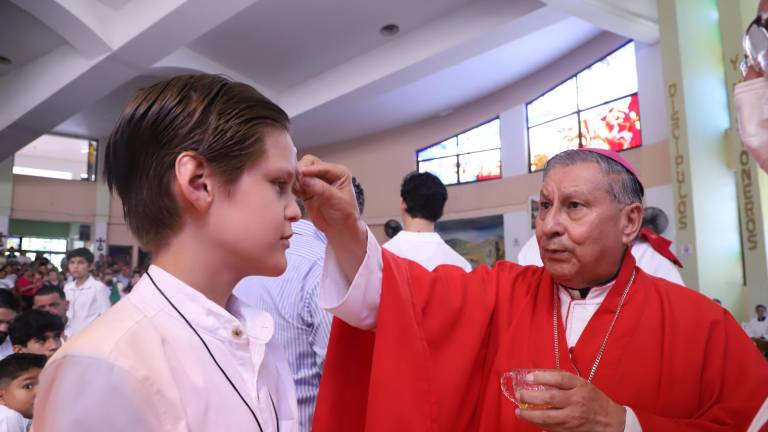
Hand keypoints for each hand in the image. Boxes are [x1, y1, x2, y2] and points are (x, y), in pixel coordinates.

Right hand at [294, 155, 366, 281]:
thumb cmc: (345, 215)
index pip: (321, 165)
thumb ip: (321, 189)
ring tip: (295, 190)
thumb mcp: (336, 201)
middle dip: (301, 172)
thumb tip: (305, 179)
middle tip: (296, 182)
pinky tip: (292, 194)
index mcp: (339, 173)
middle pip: (308, 165)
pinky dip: (292, 188)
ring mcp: (315, 182)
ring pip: (300, 174)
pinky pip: (296, 185)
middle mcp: (326, 175)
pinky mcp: (307, 191)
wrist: (340, 229)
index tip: (301, 174)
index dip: (310, 169)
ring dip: (295, 180)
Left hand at [515, 370, 625, 431]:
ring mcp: (572, 419)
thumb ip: (563, 380)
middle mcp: (576, 403)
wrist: (609, 420)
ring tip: (519, 411)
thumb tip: (539, 376)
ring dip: (529, 414)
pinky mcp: (569, 431)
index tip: (528, 377)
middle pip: (549, 399)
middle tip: (519, 394)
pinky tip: (532, 420)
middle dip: (530, 397)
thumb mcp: (582, 384)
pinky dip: (538, 424)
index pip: (559, 379)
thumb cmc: (593, 399)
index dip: (541, 377)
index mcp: (580, 388)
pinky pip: (550, 428)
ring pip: (546, 417)